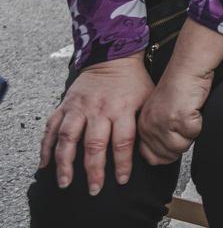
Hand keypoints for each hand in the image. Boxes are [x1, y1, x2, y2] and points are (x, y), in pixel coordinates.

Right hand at [39, 55, 152, 194]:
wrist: (112, 57)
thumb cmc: (134, 81)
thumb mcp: (148, 98)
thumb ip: (145, 121)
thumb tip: (152, 148)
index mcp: (122, 109)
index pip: (123, 141)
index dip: (122, 163)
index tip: (121, 180)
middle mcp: (99, 110)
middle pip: (94, 144)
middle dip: (93, 170)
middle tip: (94, 189)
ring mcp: (79, 108)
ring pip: (68, 138)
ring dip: (65, 162)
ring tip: (65, 181)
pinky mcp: (65, 105)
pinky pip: (51, 127)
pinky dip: (46, 146)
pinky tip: (45, 163)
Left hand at [137, 68, 210, 164]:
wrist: (188, 68)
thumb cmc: (179, 86)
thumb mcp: (160, 112)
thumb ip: (157, 132)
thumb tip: (167, 153)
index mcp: (143, 126)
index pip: (150, 157)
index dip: (167, 154)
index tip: (175, 141)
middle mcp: (150, 127)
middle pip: (169, 154)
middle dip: (181, 142)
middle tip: (184, 124)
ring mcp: (164, 124)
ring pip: (182, 147)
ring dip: (190, 134)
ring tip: (189, 115)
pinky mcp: (180, 119)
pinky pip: (195, 133)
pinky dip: (199, 123)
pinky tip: (194, 110)